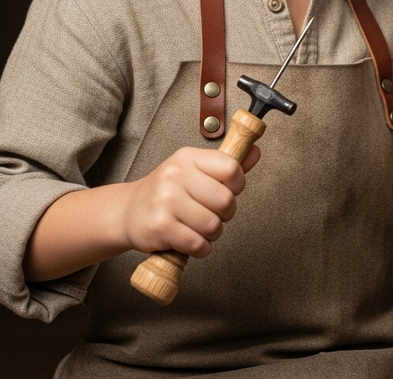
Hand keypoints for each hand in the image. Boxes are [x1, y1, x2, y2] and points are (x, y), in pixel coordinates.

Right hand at [120, 145, 260, 257]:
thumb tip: (255, 152)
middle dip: (225, 214)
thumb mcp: (195, 170)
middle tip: (212, 213)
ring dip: (212, 233)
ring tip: (199, 227)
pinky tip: (191, 241)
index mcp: (188, 157)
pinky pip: (197, 244)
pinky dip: (200, 248)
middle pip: (225, 201)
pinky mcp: (160, 227)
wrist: (127, 211)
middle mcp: (175, 175)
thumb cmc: (169, 191)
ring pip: (213, 225)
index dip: (238, 184)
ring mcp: (166, 201)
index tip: (228, 190)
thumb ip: (226, 165)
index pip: (231, 168)